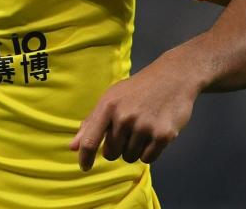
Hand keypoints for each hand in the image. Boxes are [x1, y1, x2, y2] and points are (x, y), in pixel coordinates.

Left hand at [68, 57, 199, 171]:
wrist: (172, 78)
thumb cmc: (136, 90)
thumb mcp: (110, 99)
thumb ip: (91, 123)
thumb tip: (73, 147)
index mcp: (108, 106)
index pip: (90, 139)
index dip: (85, 157)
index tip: (84, 167)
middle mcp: (124, 117)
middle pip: (111, 153)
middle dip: (116, 149)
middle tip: (126, 133)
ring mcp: (144, 126)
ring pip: (130, 157)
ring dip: (133, 150)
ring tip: (141, 130)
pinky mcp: (163, 135)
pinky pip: (148, 159)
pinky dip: (148, 153)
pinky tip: (152, 135)